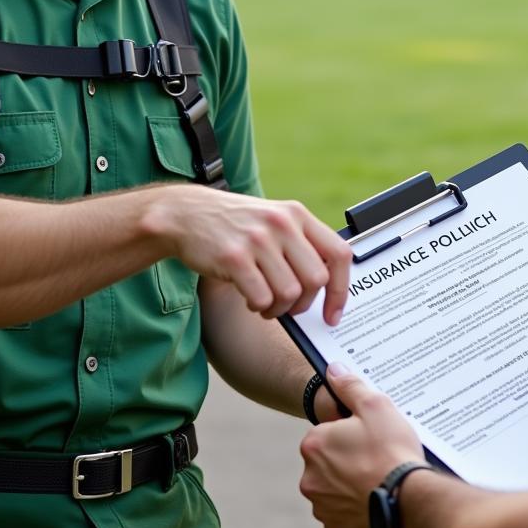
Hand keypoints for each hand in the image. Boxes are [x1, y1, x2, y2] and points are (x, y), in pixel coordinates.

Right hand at [155, 186, 351, 324]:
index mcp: (297, 214)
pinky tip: (250, 298)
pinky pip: (261, 298)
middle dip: (305, 304)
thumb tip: (328, 287)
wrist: (185, 214)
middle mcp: (282, 223)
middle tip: (289, 306)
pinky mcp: (234, 257)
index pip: (339, 253)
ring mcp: (258, 239)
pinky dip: (258, 307)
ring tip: (265, 301)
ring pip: (290, 293)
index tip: (334, 313)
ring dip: (279, 308)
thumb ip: (301, 245)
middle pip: (316, 280)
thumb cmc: (235, 224)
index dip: (342, 289)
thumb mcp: (274, 220)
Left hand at [300, 362, 423, 527]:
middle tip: (376, 457)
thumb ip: (350, 386)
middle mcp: (309, 478)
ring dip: (350, 484)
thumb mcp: (375, 406)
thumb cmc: (391, 451)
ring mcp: (322, 506)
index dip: (350, 432)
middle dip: (347, 458)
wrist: (408, 502)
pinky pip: (343, 513)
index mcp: (313, 445)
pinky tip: (376, 499)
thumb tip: (333, 369)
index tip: (369, 436)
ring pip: (335, 488)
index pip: (327, 432)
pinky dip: (356, 507)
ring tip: (378, 479)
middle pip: (329, 461)